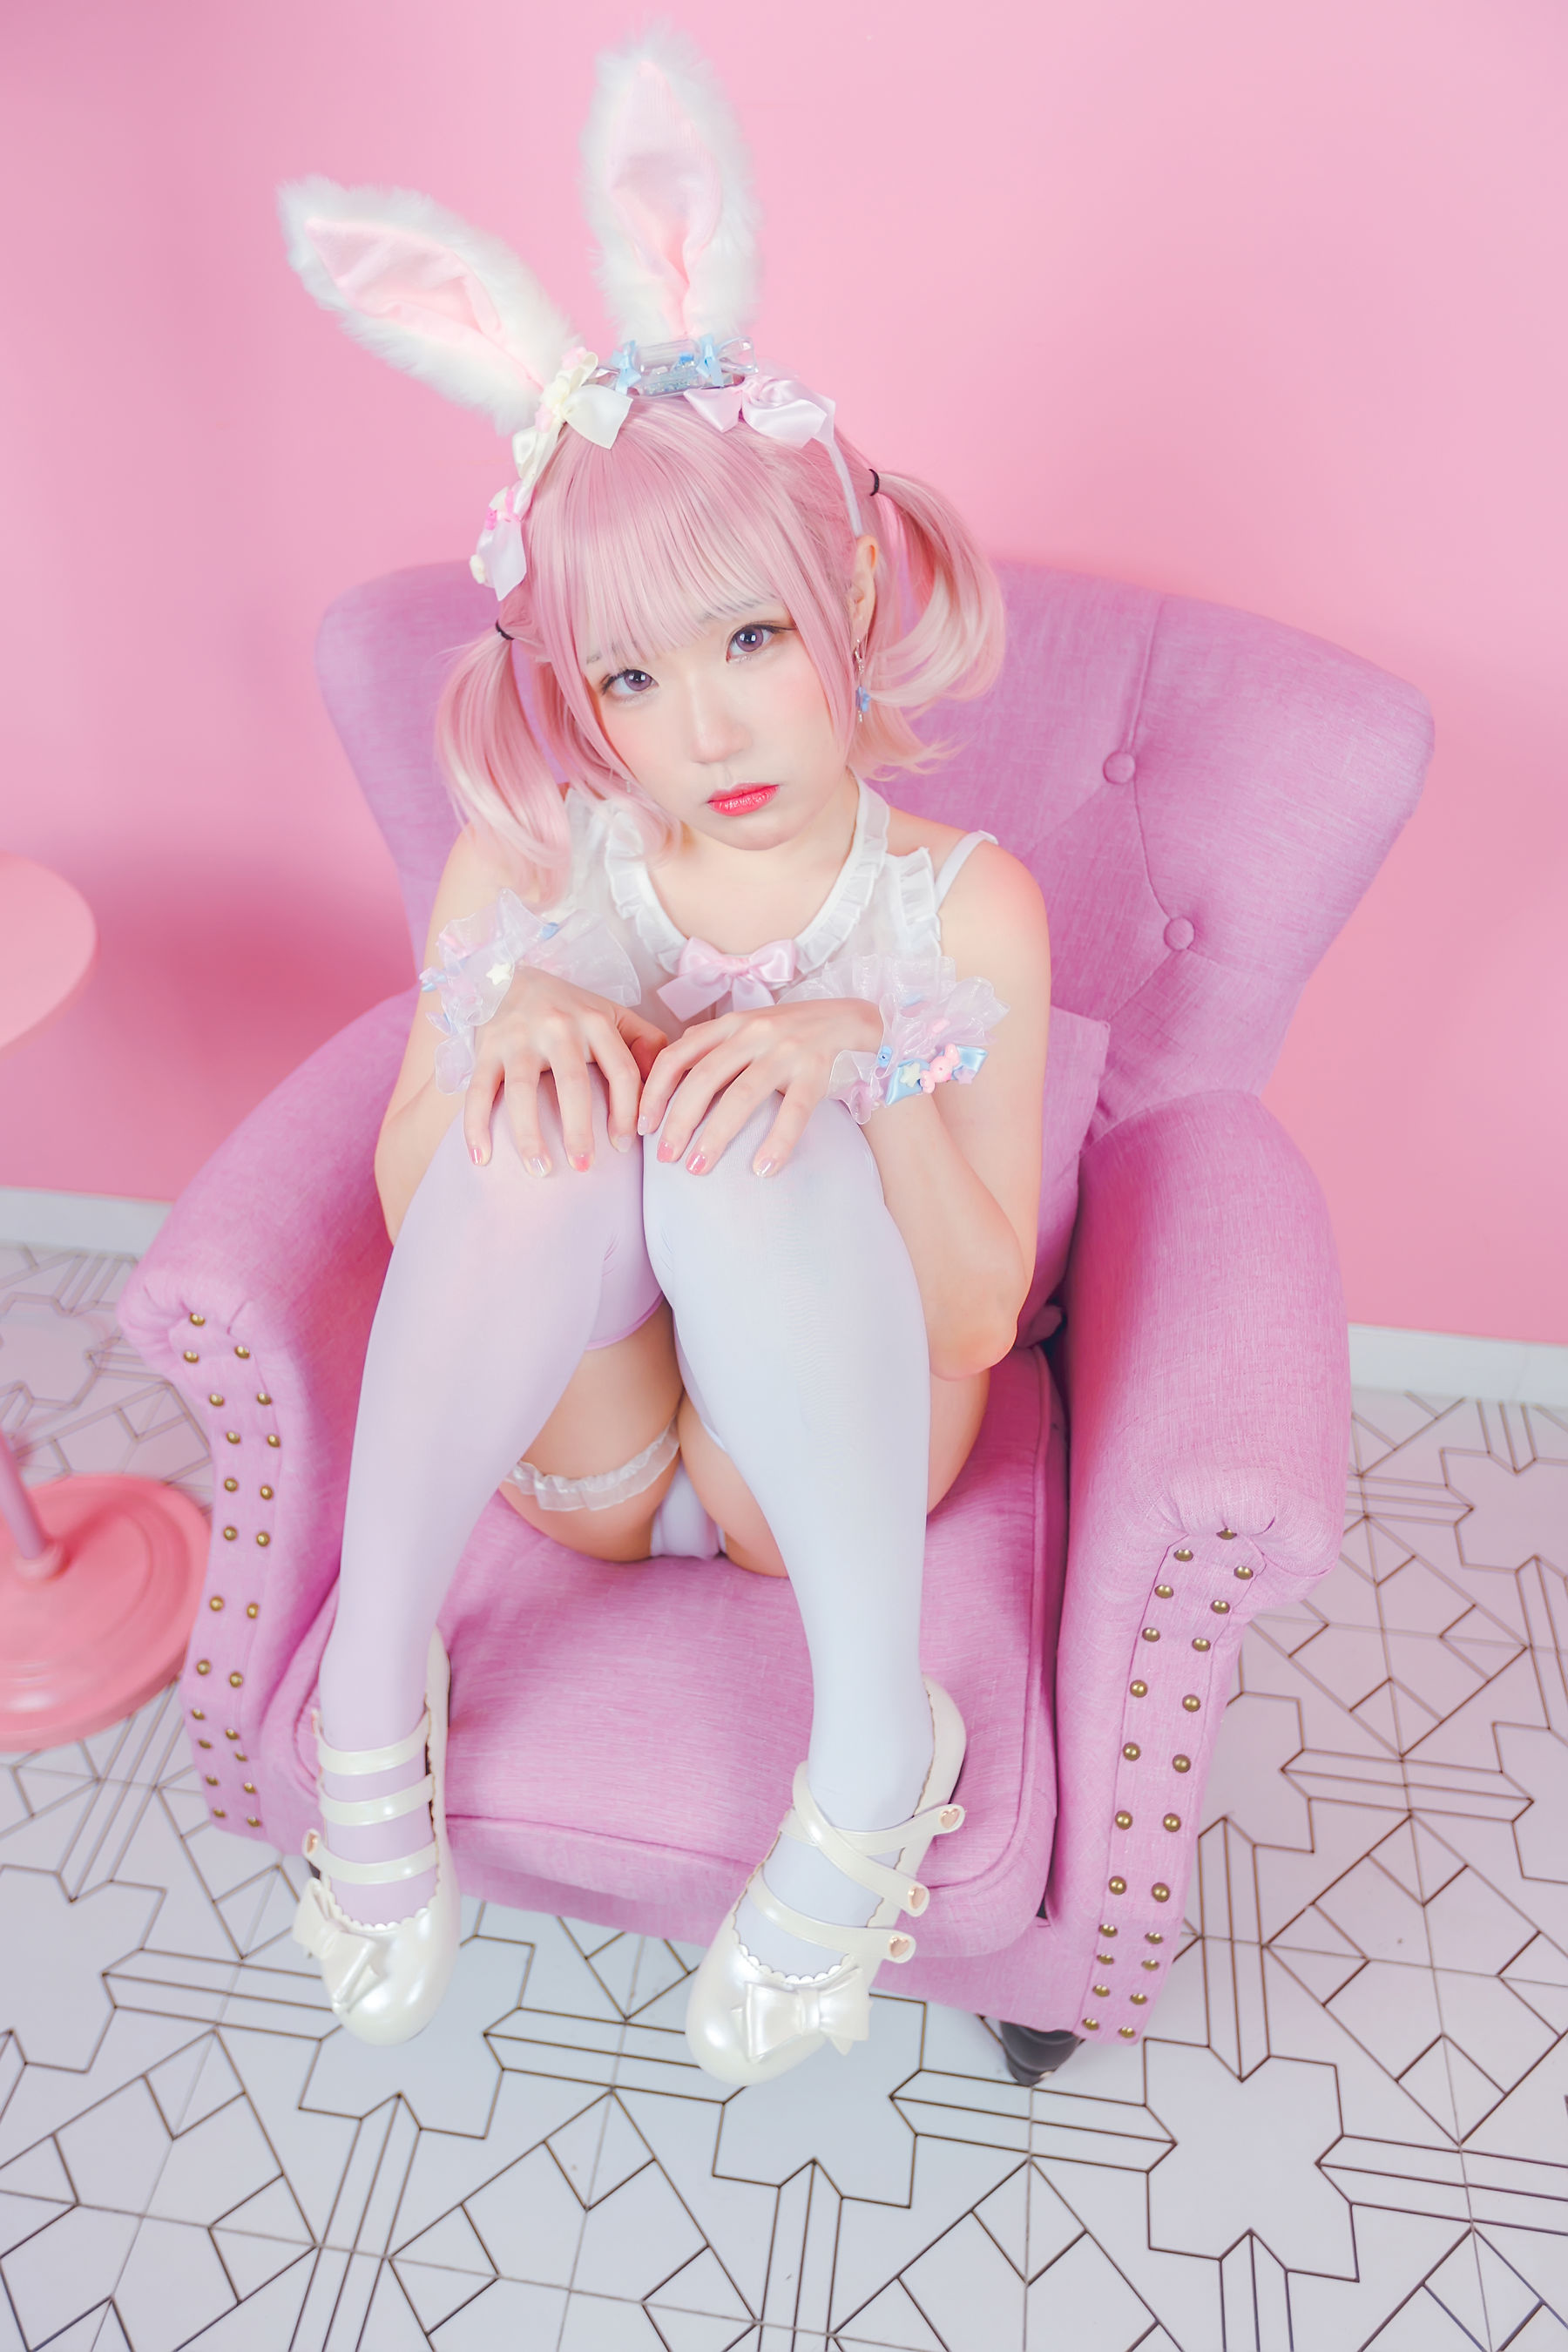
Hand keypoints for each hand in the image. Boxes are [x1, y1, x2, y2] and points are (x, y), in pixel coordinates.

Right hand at [464, 966, 667, 1173]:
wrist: (508, 975)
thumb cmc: (569, 1008)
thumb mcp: (611, 1014)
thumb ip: (645, 1043)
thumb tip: (669, 1083)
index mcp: (595, 1021)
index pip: (621, 1071)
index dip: (627, 1112)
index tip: (624, 1146)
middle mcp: (557, 1026)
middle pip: (572, 1084)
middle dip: (579, 1130)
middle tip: (584, 1168)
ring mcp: (517, 1037)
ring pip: (522, 1091)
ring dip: (529, 1135)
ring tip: (540, 1170)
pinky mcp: (486, 1048)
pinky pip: (478, 1090)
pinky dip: (475, 1126)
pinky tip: (481, 1158)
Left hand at [638, 998, 882, 1175]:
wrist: (848, 1018)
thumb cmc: (789, 1031)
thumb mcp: (746, 1027)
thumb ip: (711, 1044)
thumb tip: (668, 1074)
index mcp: (731, 1023)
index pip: (679, 1054)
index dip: (655, 1090)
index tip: (643, 1125)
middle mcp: (754, 1033)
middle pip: (704, 1078)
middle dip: (679, 1119)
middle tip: (665, 1157)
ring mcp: (786, 1051)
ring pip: (742, 1095)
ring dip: (716, 1135)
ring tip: (697, 1167)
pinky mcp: (816, 1071)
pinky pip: (794, 1111)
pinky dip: (777, 1142)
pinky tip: (762, 1169)